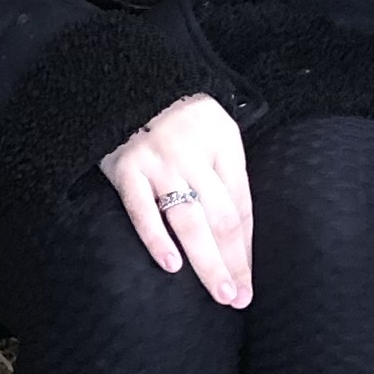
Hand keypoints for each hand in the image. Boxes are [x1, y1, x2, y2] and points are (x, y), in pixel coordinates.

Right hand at [100, 92, 252, 306]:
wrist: (124, 75)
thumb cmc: (174, 110)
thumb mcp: (213, 128)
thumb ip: (224, 171)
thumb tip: (238, 228)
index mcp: (223, 143)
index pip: (242, 206)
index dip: (247, 247)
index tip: (249, 280)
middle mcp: (194, 155)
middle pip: (221, 219)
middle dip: (233, 263)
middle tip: (239, 298)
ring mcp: (159, 163)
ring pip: (189, 221)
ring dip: (207, 262)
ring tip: (220, 293)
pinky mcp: (125, 169)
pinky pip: (143, 211)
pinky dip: (157, 239)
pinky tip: (172, 266)